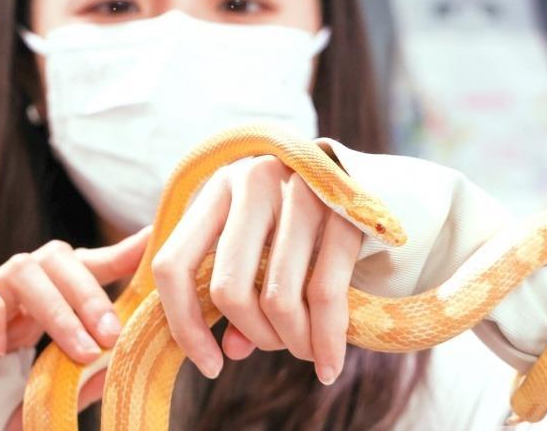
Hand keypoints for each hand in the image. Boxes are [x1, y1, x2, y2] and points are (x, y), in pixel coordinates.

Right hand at [0, 225, 151, 403]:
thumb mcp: (49, 385)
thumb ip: (83, 374)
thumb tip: (123, 363)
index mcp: (49, 298)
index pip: (88, 264)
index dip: (121, 252)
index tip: (153, 240)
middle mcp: (20, 286)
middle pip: (59, 258)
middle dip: (91, 295)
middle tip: (112, 336)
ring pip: (24, 268)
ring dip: (57, 310)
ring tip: (77, 351)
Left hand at [151, 155, 361, 385]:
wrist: (372, 179)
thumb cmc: (305, 224)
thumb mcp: (259, 246)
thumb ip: (238, 293)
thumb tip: (230, 351)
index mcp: (216, 188)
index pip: (173, 264)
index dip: (185, 326)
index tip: (210, 367)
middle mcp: (252, 181)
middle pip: (229, 289)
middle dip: (257, 336)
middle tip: (279, 348)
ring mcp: (300, 190)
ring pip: (277, 297)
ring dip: (294, 342)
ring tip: (308, 353)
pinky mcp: (344, 208)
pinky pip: (325, 292)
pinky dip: (327, 339)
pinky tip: (329, 365)